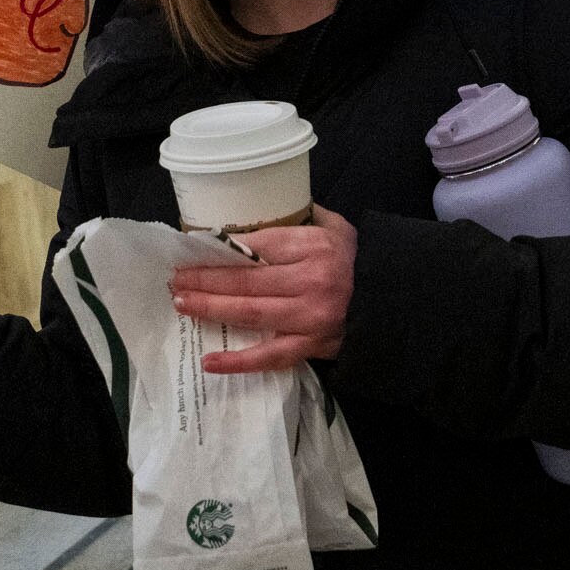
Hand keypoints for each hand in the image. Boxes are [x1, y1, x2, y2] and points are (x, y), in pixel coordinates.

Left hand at [170, 206, 356, 374]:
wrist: (394, 300)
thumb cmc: (358, 259)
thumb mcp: (335, 226)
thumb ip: (301, 216)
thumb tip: (262, 207)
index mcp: (313, 246)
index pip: (257, 245)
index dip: (221, 248)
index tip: (192, 247)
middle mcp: (310, 281)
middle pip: (246, 281)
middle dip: (205, 280)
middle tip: (176, 279)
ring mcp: (310, 317)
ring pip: (250, 315)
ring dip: (211, 309)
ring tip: (182, 304)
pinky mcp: (312, 346)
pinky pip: (270, 357)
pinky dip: (239, 362)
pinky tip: (210, 361)